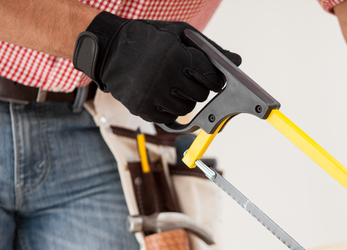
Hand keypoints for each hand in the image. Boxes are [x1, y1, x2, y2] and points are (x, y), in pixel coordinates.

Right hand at [73, 12, 240, 122]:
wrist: (109, 50)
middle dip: (200, 88)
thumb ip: (209, 49)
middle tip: (188, 79)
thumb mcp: (179, 35)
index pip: (211, 78)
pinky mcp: (141, 109)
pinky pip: (169, 118)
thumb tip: (237, 61)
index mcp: (175, 56)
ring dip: (185, 100)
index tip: (214, 79)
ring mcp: (151, 96)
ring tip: (174, 85)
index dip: (215, 80)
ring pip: (186, 110)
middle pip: (201, 96)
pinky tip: (162, 95)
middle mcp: (163, 78)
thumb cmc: (149, 40)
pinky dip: (169, 109)